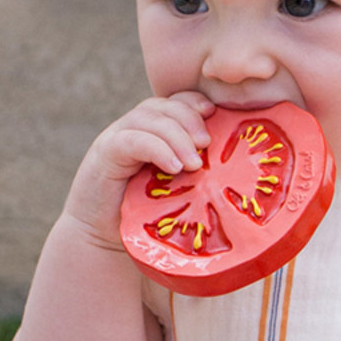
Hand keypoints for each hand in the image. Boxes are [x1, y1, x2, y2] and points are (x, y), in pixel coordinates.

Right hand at [63, 91, 217, 247]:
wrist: (102, 238)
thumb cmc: (145, 217)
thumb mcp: (177, 190)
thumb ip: (196, 174)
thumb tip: (237, 172)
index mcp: (154, 131)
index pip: (176, 102)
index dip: (195, 103)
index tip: (216, 115)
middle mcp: (135, 128)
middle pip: (165, 105)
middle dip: (190, 119)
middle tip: (206, 144)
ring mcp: (118, 138)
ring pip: (150, 118)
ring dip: (177, 137)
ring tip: (194, 164)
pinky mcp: (105, 154)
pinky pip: (133, 140)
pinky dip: (157, 149)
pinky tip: (174, 167)